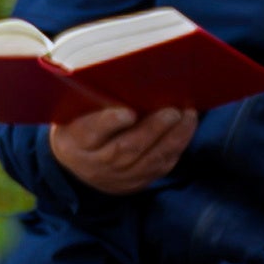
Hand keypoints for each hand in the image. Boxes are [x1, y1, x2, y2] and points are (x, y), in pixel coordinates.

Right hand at [46, 104, 191, 193]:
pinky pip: (160, 167)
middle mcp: (97, 163)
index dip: (110, 123)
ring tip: (188, 116)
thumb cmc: (79, 127)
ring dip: (174, 137)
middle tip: (173, 111)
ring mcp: (118, 177)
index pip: (91, 132)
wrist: (76, 167)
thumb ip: (94, 102)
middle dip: (153, 129)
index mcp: (76, 141)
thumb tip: (129, 79)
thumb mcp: (75, 114)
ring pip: (149, 160)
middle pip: (126, 148)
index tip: (128, 112)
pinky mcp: (136, 183)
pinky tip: (187, 129)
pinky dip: (177, 148)